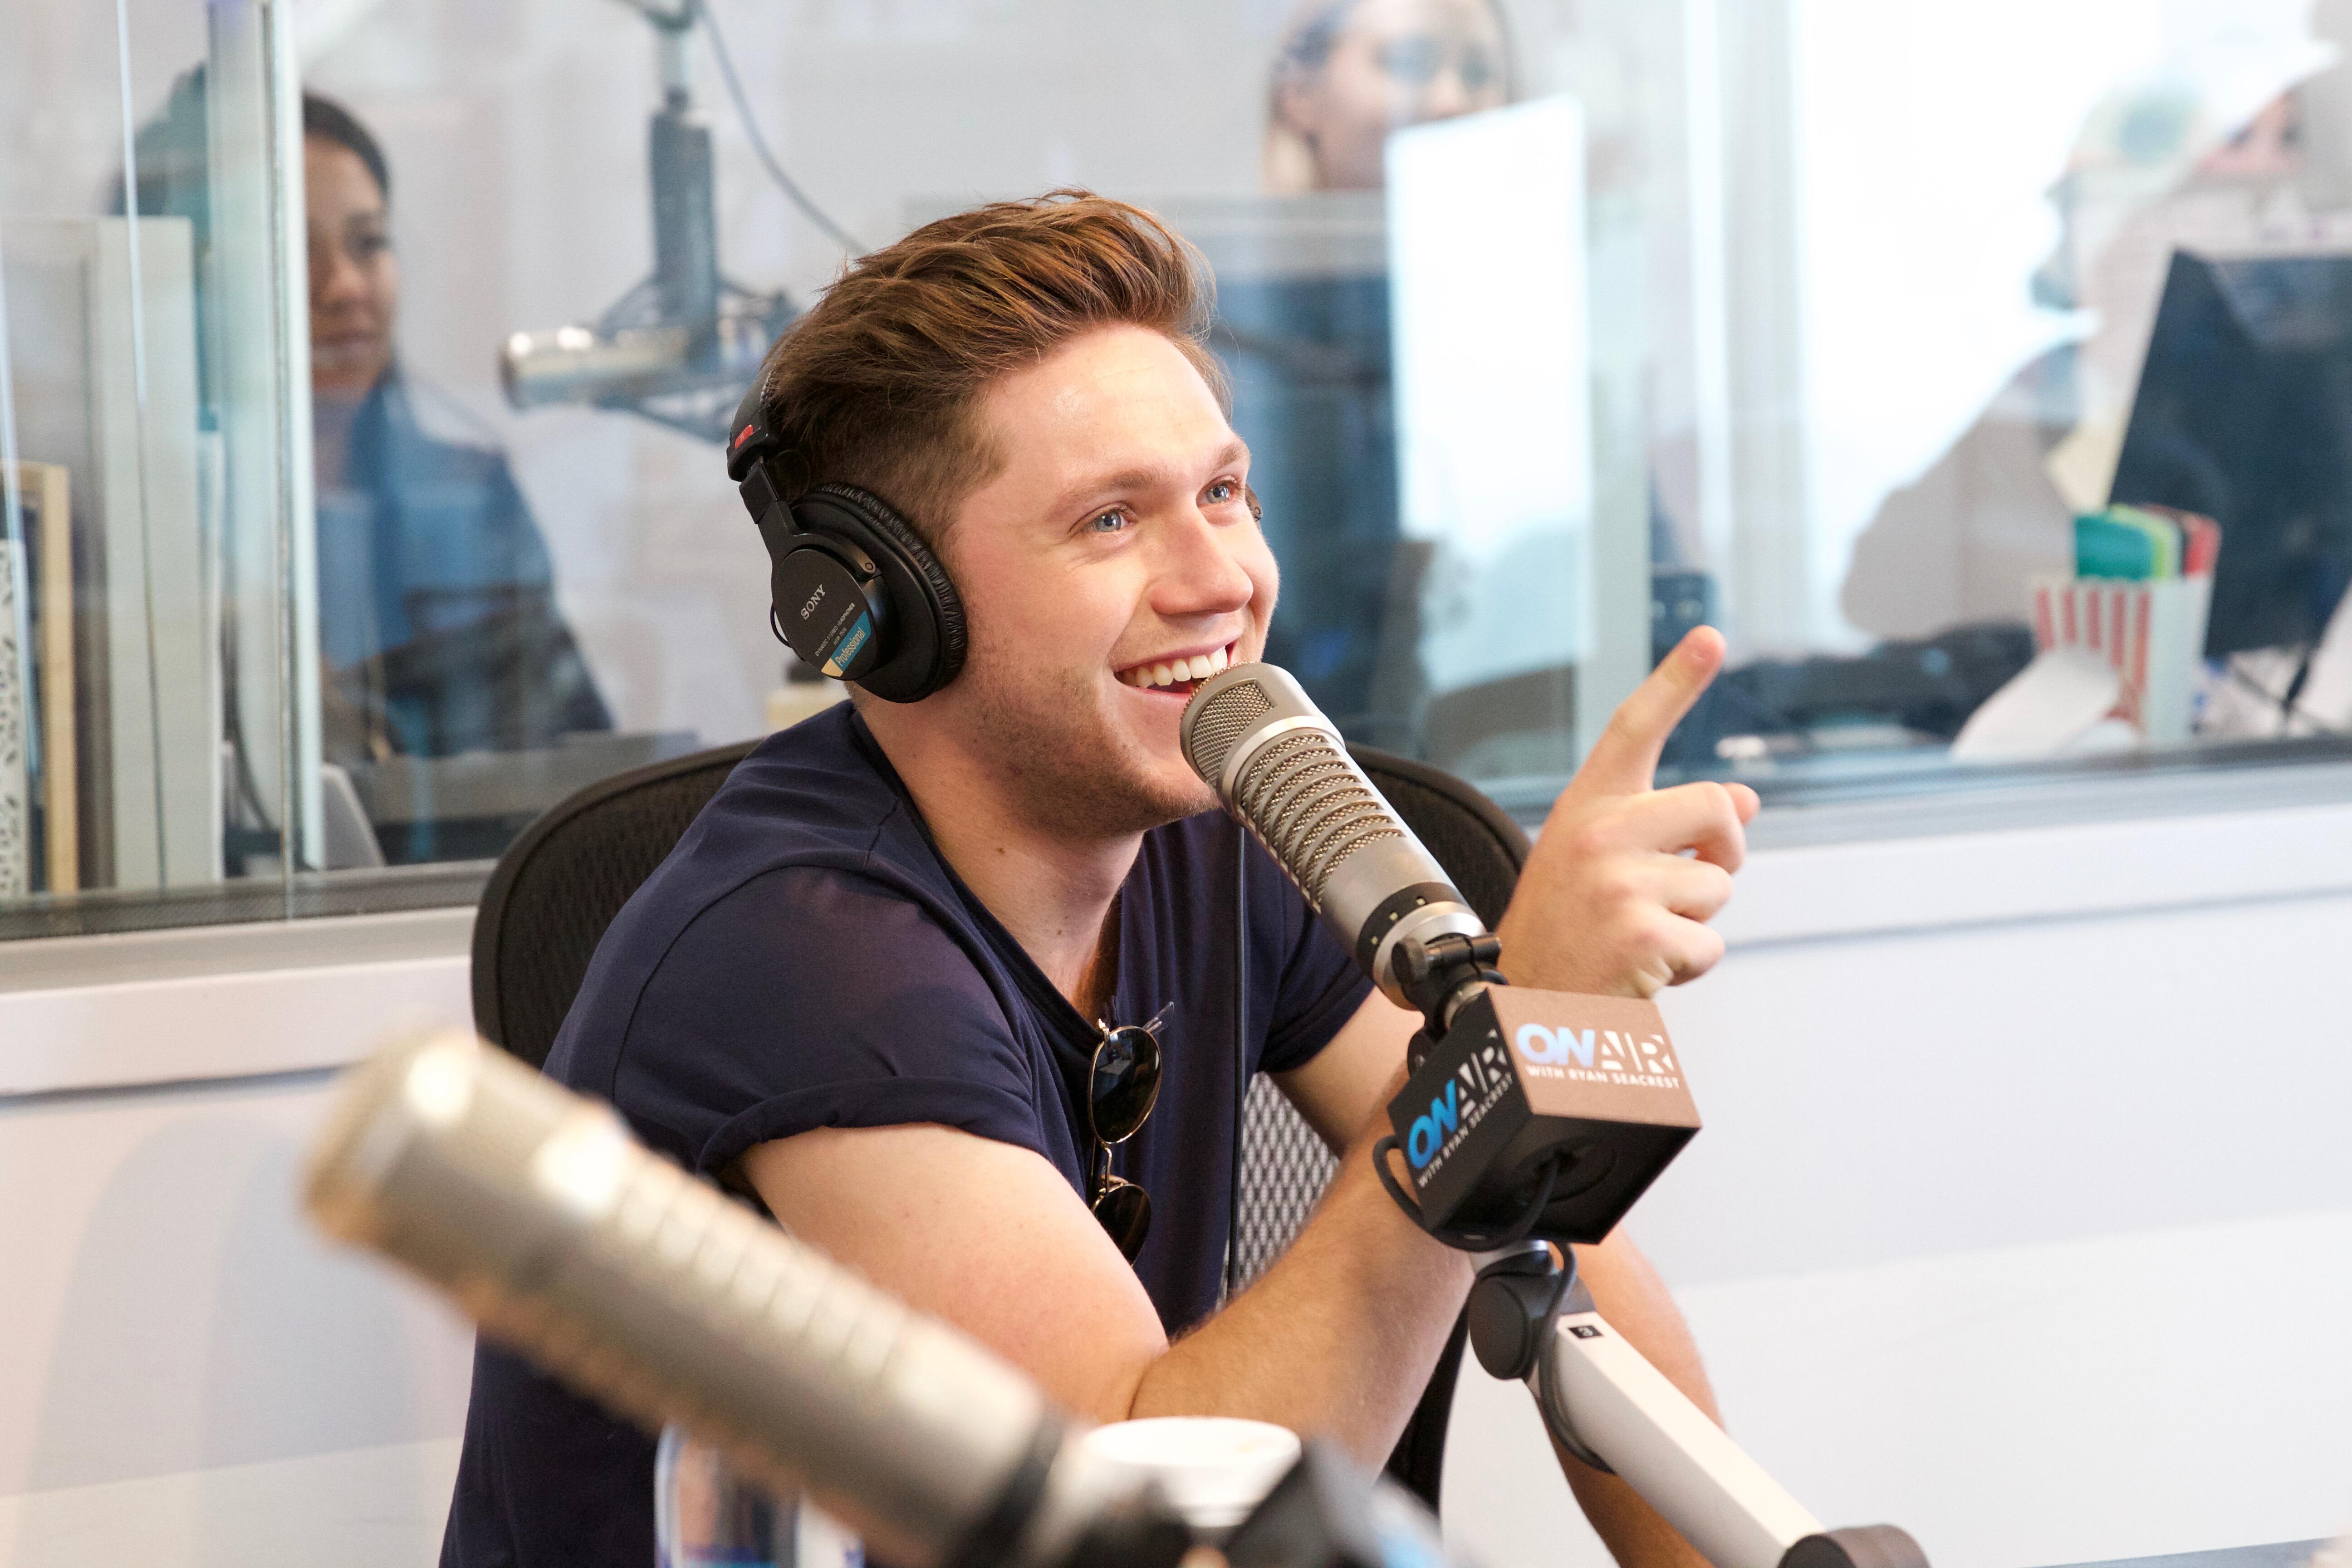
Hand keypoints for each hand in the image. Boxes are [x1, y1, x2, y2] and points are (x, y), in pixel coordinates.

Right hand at [1493, 627, 1759, 997]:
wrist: (1516, 1005)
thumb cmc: (1564, 933)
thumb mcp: (1603, 865)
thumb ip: (1668, 829)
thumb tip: (1749, 799)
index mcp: (1585, 808)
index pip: (1633, 727)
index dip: (1676, 678)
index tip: (1710, 636)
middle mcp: (1598, 833)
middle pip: (1717, 808)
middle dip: (1723, 851)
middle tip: (1684, 887)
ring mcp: (1618, 882)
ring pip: (1718, 886)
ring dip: (1694, 921)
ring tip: (1636, 937)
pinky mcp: (1642, 934)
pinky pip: (1710, 943)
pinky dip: (1688, 966)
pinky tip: (1640, 970)